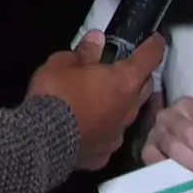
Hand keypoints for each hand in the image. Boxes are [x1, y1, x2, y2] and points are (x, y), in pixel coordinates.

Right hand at [26, 30, 165, 169]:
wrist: (39, 142)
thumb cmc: (56, 95)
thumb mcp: (64, 63)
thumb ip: (85, 51)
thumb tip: (97, 39)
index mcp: (125, 81)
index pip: (151, 56)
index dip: (154, 45)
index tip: (154, 39)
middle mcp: (129, 108)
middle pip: (145, 86)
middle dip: (139, 76)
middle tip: (124, 68)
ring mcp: (118, 133)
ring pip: (129, 113)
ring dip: (122, 103)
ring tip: (105, 98)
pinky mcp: (104, 153)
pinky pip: (110, 136)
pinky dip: (104, 128)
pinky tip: (90, 125)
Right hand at [141, 96, 192, 178]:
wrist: (163, 135)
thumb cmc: (192, 131)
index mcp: (189, 104)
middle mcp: (169, 115)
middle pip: (191, 132)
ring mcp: (155, 132)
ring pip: (176, 148)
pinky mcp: (146, 150)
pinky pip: (160, 162)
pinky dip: (177, 171)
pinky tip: (190, 178)